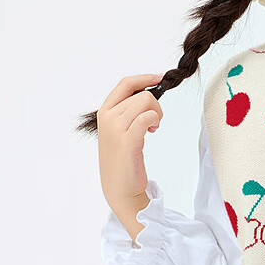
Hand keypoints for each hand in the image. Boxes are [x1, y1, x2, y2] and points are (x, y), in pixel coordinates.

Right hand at [96, 73, 164, 209]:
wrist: (119, 187)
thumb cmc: (123, 159)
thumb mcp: (119, 130)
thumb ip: (127, 112)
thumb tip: (148, 94)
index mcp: (104, 112)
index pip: (125, 84)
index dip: (144, 78)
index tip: (159, 77)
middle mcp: (107, 117)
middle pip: (141, 94)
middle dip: (155, 105)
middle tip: (154, 123)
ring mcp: (115, 128)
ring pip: (146, 102)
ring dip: (156, 114)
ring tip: (152, 128)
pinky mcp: (127, 140)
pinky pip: (148, 117)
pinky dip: (155, 120)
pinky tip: (152, 131)